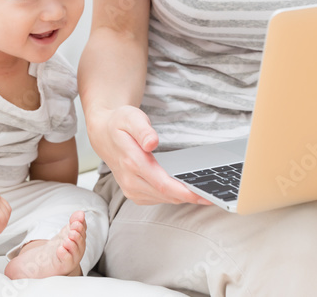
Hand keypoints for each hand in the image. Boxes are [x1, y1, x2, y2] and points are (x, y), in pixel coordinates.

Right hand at [89, 105, 210, 206]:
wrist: (104, 135)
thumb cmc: (119, 124)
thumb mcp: (130, 117)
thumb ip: (142, 130)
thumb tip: (151, 142)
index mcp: (132, 162)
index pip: (162, 183)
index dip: (183, 191)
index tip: (201, 194)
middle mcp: (130, 180)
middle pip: (166, 195)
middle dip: (190, 197)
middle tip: (213, 196)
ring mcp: (131, 189)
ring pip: (163, 199)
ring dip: (183, 198)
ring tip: (205, 195)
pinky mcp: (134, 193)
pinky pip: (158, 199)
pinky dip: (173, 197)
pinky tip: (186, 191)